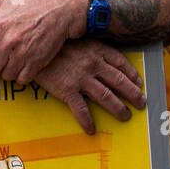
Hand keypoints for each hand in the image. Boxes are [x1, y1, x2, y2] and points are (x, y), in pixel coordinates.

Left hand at [0, 0, 85, 82]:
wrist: (65, 6)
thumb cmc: (35, 0)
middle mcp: (7, 42)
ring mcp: (23, 53)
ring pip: (5, 75)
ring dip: (5, 72)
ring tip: (9, 62)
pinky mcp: (38, 61)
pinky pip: (22, 79)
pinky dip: (21, 75)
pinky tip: (22, 66)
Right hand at [31, 39, 145, 135]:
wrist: (28, 48)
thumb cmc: (50, 43)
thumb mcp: (73, 39)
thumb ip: (89, 48)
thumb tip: (100, 59)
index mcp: (96, 49)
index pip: (122, 63)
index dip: (133, 75)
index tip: (138, 83)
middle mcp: (93, 64)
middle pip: (120, 82)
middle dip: (133, 94)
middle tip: (141, 103)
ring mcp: (81, 78)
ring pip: (107, 97)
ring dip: (119, 109)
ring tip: (125, 116)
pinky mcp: (67, 90)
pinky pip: (81, 109)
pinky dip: (87, 121)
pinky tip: (91, 129)